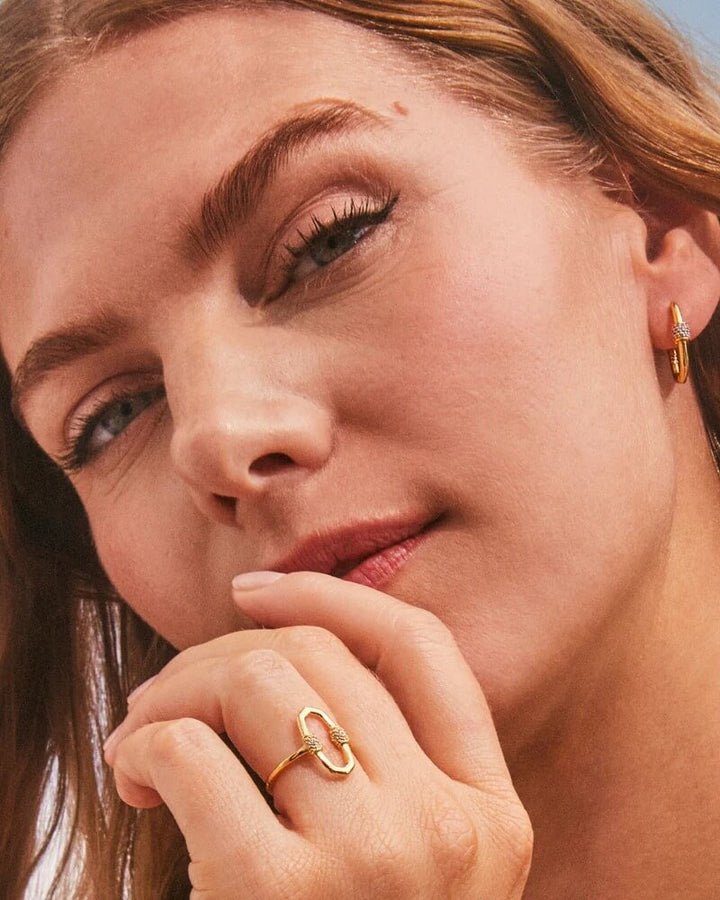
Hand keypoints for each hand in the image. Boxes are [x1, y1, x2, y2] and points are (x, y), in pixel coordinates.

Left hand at [103, 572, 532, 898]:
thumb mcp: (415, 870)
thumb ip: (389, 770)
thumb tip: (281, 642)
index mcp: (492, 819)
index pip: (424, 650)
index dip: (334, 596)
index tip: (255, 588)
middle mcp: (446, 830)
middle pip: (317, 656)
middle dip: (220, 654)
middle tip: (168, 698)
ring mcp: (372, 862)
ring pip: (254, 681)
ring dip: (173, 693)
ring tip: (143, 739)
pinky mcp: (279, 898)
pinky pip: (191, 751)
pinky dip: (145, 747)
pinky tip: (136, 783)